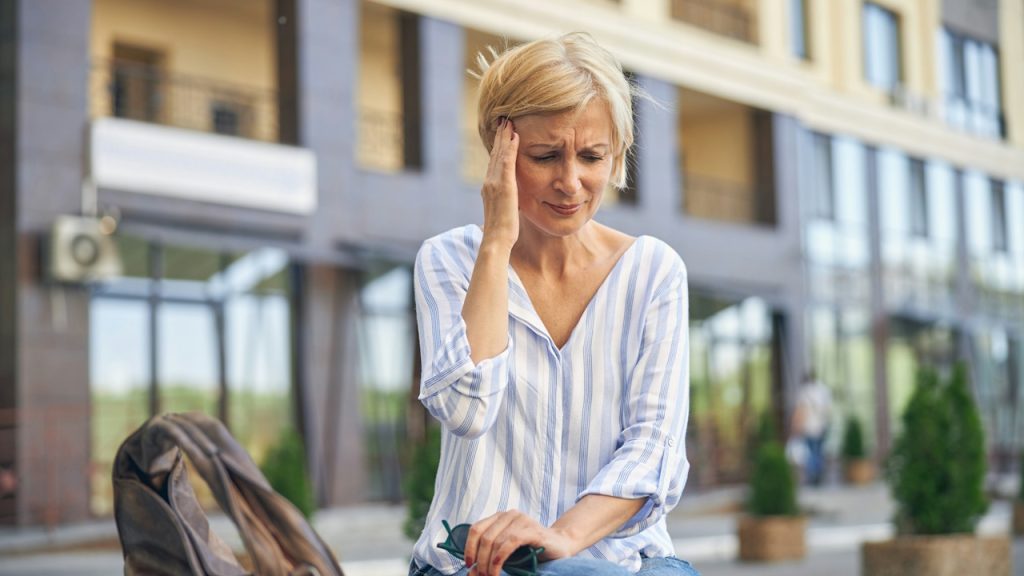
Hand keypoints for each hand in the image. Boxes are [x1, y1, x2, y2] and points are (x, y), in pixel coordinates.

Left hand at [463, 510, 574, 575]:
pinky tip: (497, 568)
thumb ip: (490, 555)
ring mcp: (521, 520)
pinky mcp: (532, 530)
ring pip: (496, 541)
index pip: (476, 529)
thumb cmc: (532, 549)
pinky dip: (500, 557)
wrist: (560, 545)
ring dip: (489, 563)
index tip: (469, 565)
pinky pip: (510, 542)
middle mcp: (509, 515)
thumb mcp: (507, 550)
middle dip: (480, 560)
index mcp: (500, 517)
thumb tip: (471, 570)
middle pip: (484, 537)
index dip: (468, 548)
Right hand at [480, 118, 519, 250]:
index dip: (498, 147)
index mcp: (489, 187)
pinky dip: (510, 148)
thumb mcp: (504, 211)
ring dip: (504, 137)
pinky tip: (514, 137)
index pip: (495, 162)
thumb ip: (506, 201)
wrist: (497, 240)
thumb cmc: (503, 232)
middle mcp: (488, 182)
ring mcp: (494, 183)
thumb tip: (511, 198)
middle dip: (499, 136)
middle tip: (503, 120)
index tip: (503, 133)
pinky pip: (506, 162)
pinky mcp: (503, 186)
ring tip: (508, 122)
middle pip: (495, 154)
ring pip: (499, 154)